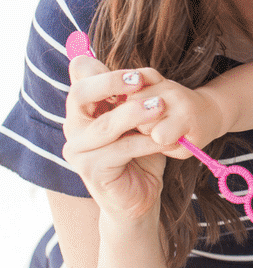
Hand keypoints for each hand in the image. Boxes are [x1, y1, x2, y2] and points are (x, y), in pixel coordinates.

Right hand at [64, 52, 168, 224]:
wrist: (140, 197)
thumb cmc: (141, 154)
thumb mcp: (139, 121)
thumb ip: (135, 99)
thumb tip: (145, 72)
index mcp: (82, 109)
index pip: (80, 78)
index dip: (102, 70)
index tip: (133, 71)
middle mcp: (73, 127)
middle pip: (80, 94)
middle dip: (110, 82)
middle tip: (140, 80)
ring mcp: (78, 150)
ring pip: (105, 126)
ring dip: (134, 113)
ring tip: (160, 106)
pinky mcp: (91, 170)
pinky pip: (121, 150)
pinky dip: (145, 142)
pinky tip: (164, 139)